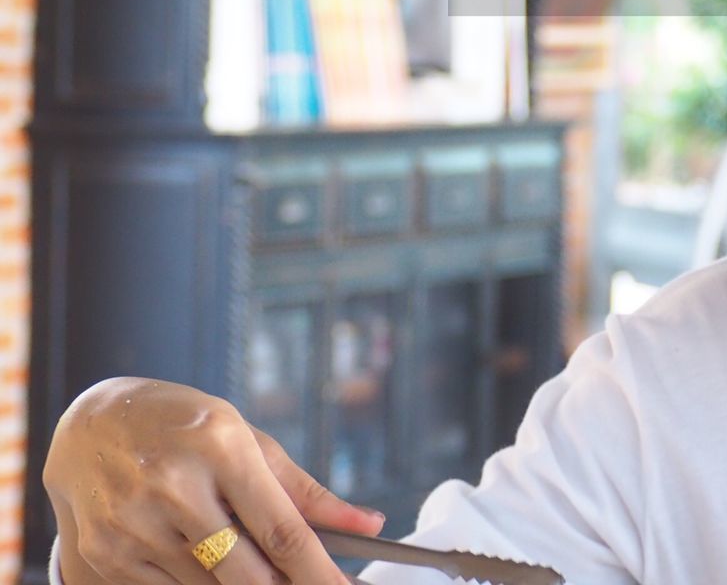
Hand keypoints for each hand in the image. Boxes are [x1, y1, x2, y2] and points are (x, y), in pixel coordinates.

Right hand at [43, 377, 386, 584]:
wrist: (89, 427)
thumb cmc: (184, 426)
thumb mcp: (246, 436)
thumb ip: (303, 489)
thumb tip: (368, 525)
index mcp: (221, 447)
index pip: (281, 529)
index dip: (319, 572)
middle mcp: (175, 488)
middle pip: (247, 575)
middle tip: (301, 579)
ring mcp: (133, 528)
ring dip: (237, 583)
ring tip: (237, 549)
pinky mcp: (104, 559)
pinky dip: (196, 584)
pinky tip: (197, 554)